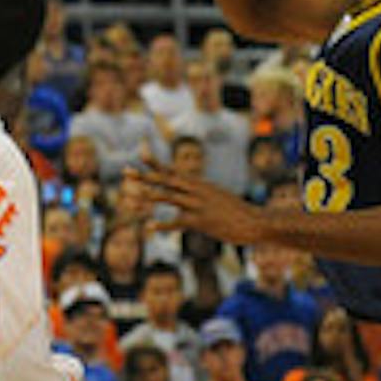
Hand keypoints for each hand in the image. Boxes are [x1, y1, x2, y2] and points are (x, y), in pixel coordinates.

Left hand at [123, 164, 260, 244]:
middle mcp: (196, 190)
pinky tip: (150, 227)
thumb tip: (188, 190)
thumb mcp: (215, 195)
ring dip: (152, 194)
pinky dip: (163, 225)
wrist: (254, 221)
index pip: (171, 170)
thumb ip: (199, 192)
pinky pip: (179, 222)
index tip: (139, 152)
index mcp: (198, 184)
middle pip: (166, 180)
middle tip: (125, 171)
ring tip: (134, 194)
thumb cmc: (235, 210)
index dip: (154, 162)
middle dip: (145, 176)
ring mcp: (198, 204)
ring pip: (171, 197)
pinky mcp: (202, 221)